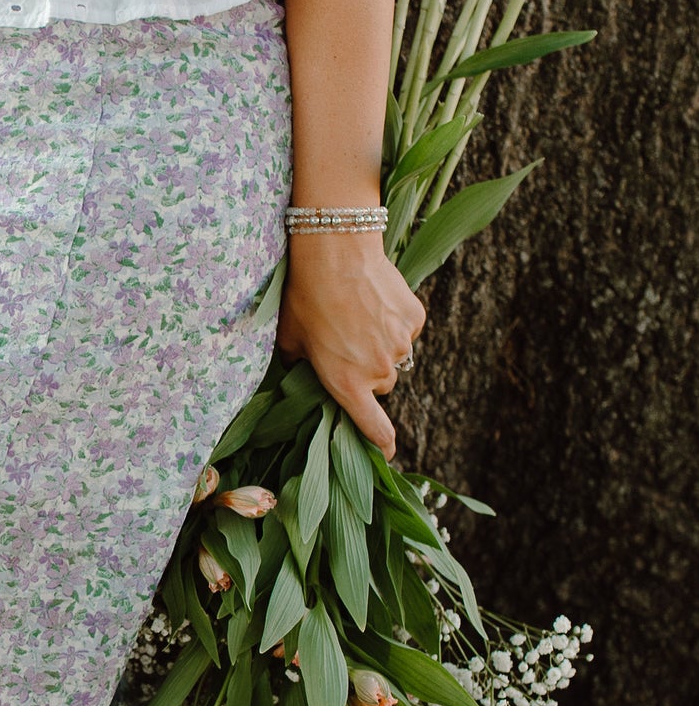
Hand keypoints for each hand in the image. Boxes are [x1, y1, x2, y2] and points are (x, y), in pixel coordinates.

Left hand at [276, 230, 424, 459]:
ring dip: (380, 345)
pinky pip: (406, 330)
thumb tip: (303, 372)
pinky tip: (373, 301)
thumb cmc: (305, 297)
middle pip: (380, 385)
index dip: (381, 445)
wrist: (337, 251)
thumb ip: (299, 367)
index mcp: (346, 384)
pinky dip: (394, 321)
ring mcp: (401, 344)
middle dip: (366, 372)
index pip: (373, 428)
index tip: (387, 454)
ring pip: (394, 356)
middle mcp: (379, 371)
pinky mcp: (415, 319)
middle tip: (345, 344)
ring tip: (356, 316)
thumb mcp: (290, 340)